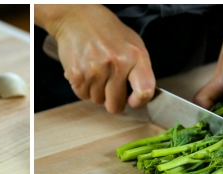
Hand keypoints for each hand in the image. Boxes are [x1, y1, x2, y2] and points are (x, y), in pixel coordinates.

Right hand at [35, 4, 154, 113]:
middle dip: (112, 99)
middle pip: (115, 105)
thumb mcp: (132, 44)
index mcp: (135, 57)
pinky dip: (83, 87)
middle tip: (110, 85)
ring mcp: (95, 71)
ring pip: (97, 100)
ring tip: (95, 71)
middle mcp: (116, 64)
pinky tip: (85, 71)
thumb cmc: (107, 32)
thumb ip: (139, 70)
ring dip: (96, 91)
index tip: (133, 101)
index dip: (139, 102)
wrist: (78, 18)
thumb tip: (140, 96)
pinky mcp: (77, 75)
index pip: (144, 92)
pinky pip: (82, 95)